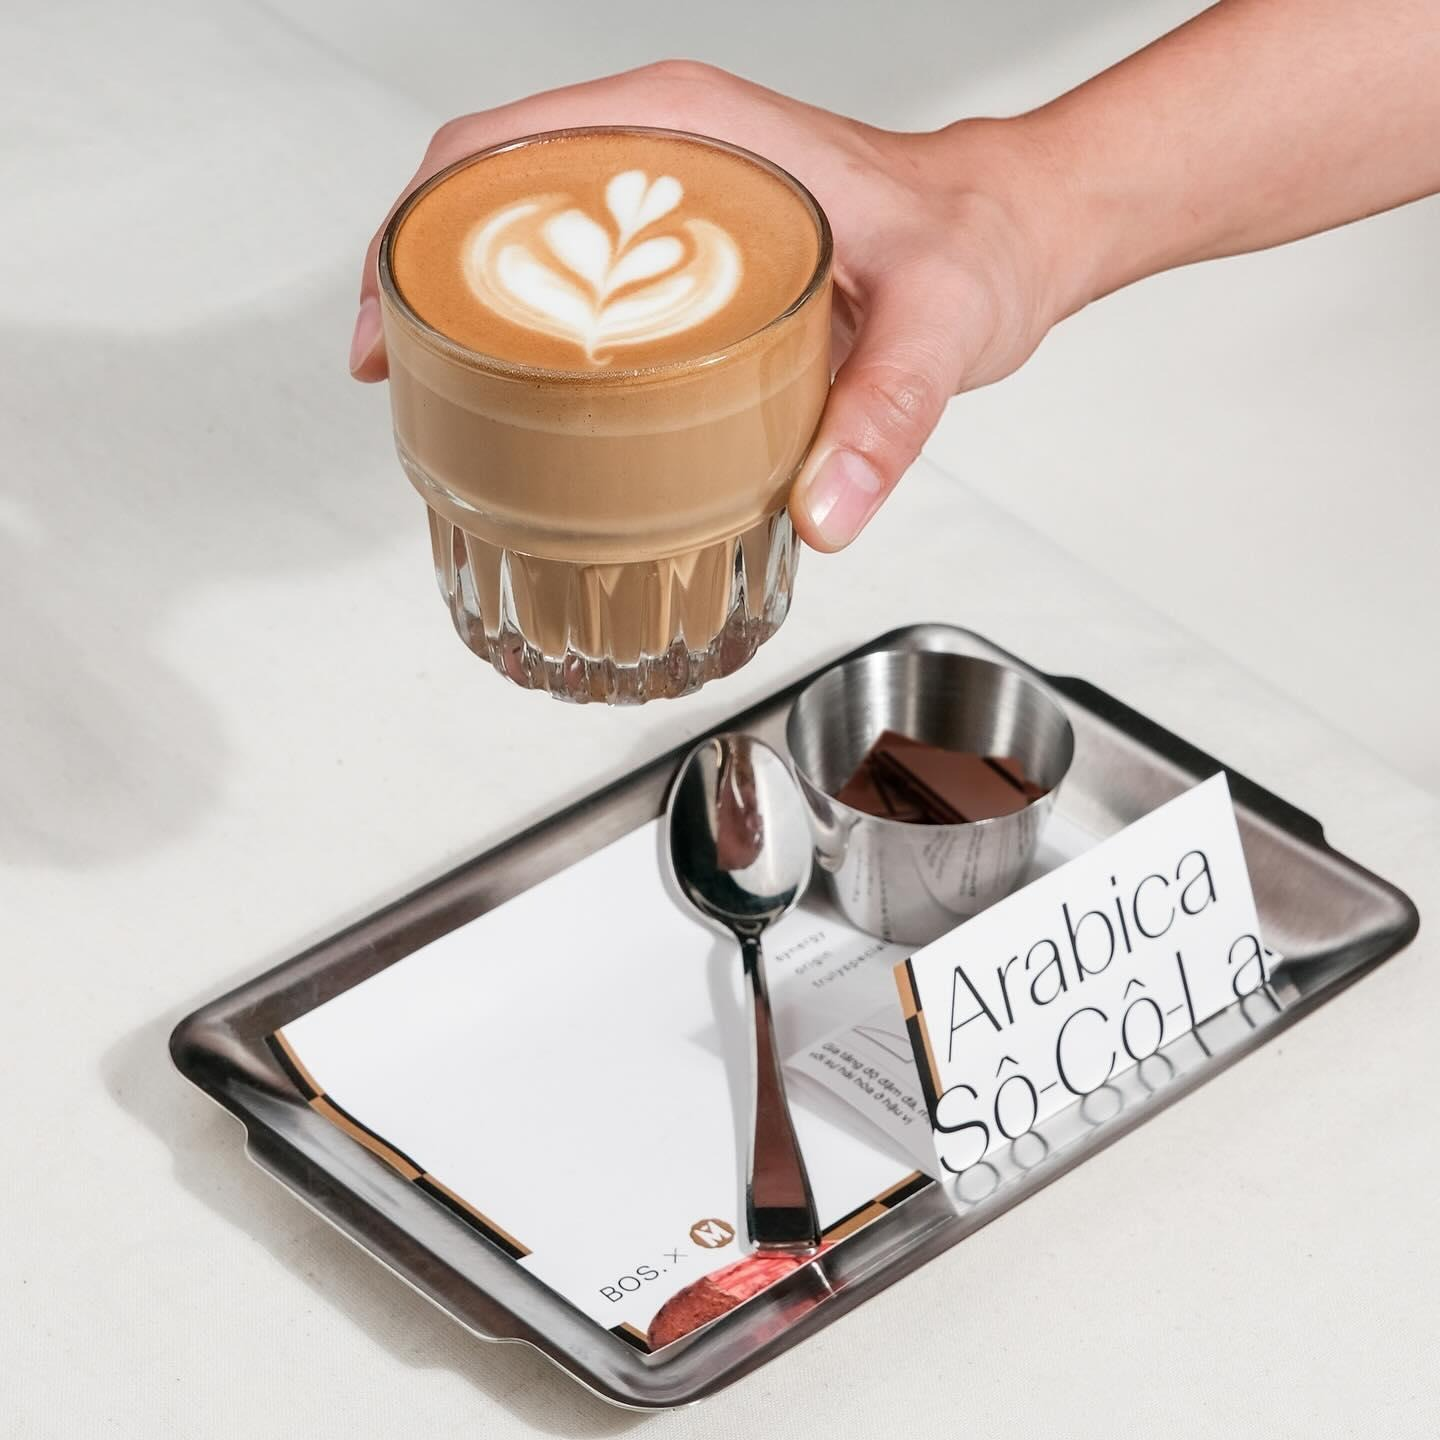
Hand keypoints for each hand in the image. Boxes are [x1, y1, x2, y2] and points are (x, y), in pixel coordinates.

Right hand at [350, 62, 1070, 550]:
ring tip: (446, 406)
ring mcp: (670, 195)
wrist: (1008, 235)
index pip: (500, 149)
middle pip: (485, 193)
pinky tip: (529, 405)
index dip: (414, 234)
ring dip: (468, 311)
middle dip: (421, 283)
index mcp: (694, 128)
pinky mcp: (685, 247)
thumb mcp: (937, 325)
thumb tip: (820, 510)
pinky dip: (530, 330)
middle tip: (403, 386)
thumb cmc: (969, 245)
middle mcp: (668, 148)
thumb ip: (886, 416)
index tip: (392, 332)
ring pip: (522, 233)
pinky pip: (575, 270)